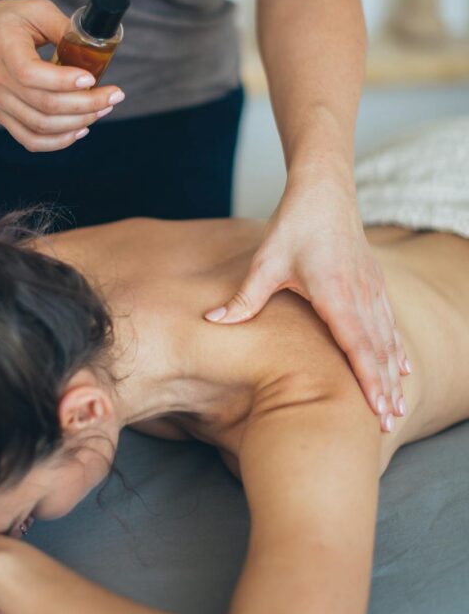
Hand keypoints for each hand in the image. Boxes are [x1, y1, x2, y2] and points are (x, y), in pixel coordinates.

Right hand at [0, 0, 124, 150]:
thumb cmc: (9, 21)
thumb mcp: (36, 10)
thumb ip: (64, 27)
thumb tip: (96, 48)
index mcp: (4, 47)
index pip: (31, 74)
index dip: (64, 81)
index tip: (91, 78)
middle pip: (44, 105)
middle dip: (86, 104)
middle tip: (114, 95)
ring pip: (42, 126)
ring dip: (79, 122)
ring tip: (103, 108)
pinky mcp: (4, 117)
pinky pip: (32, 140)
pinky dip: (59, 141)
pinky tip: (81, 129)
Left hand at [204, 170, 410, 429]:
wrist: (324, 190)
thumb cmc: (294, 224)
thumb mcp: (265, 262)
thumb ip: (244, 297)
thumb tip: (212, 319)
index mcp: (336, 294)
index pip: (357, 346)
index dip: (368, 380)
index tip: (377, 410)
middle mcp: (360, 295)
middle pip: (377, 350)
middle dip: (384, 388)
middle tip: (388, 423)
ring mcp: (371, 288)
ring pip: (387, 338)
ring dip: (391, 373)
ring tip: (395, 406)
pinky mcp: (373, 281)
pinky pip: (389, 322)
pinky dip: (395, 347)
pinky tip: (401, 365)